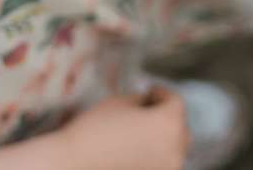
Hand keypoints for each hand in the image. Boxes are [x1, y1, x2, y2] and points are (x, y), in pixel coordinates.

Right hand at [65, 87, 188, 169]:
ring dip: (164, 138)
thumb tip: (149, 104)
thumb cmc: (95, 130)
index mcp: (170, 123)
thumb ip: (141, 100)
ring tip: (142, 132)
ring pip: (174, 150)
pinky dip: (155, 157)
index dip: (162, 93)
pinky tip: (136, 150)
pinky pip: (161, 165)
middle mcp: (176, 149)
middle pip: (179, 127)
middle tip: (148, 109)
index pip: (176, 102)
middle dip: (166, 116)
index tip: (150, 90)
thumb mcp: (120, 102)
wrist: (72, 165)